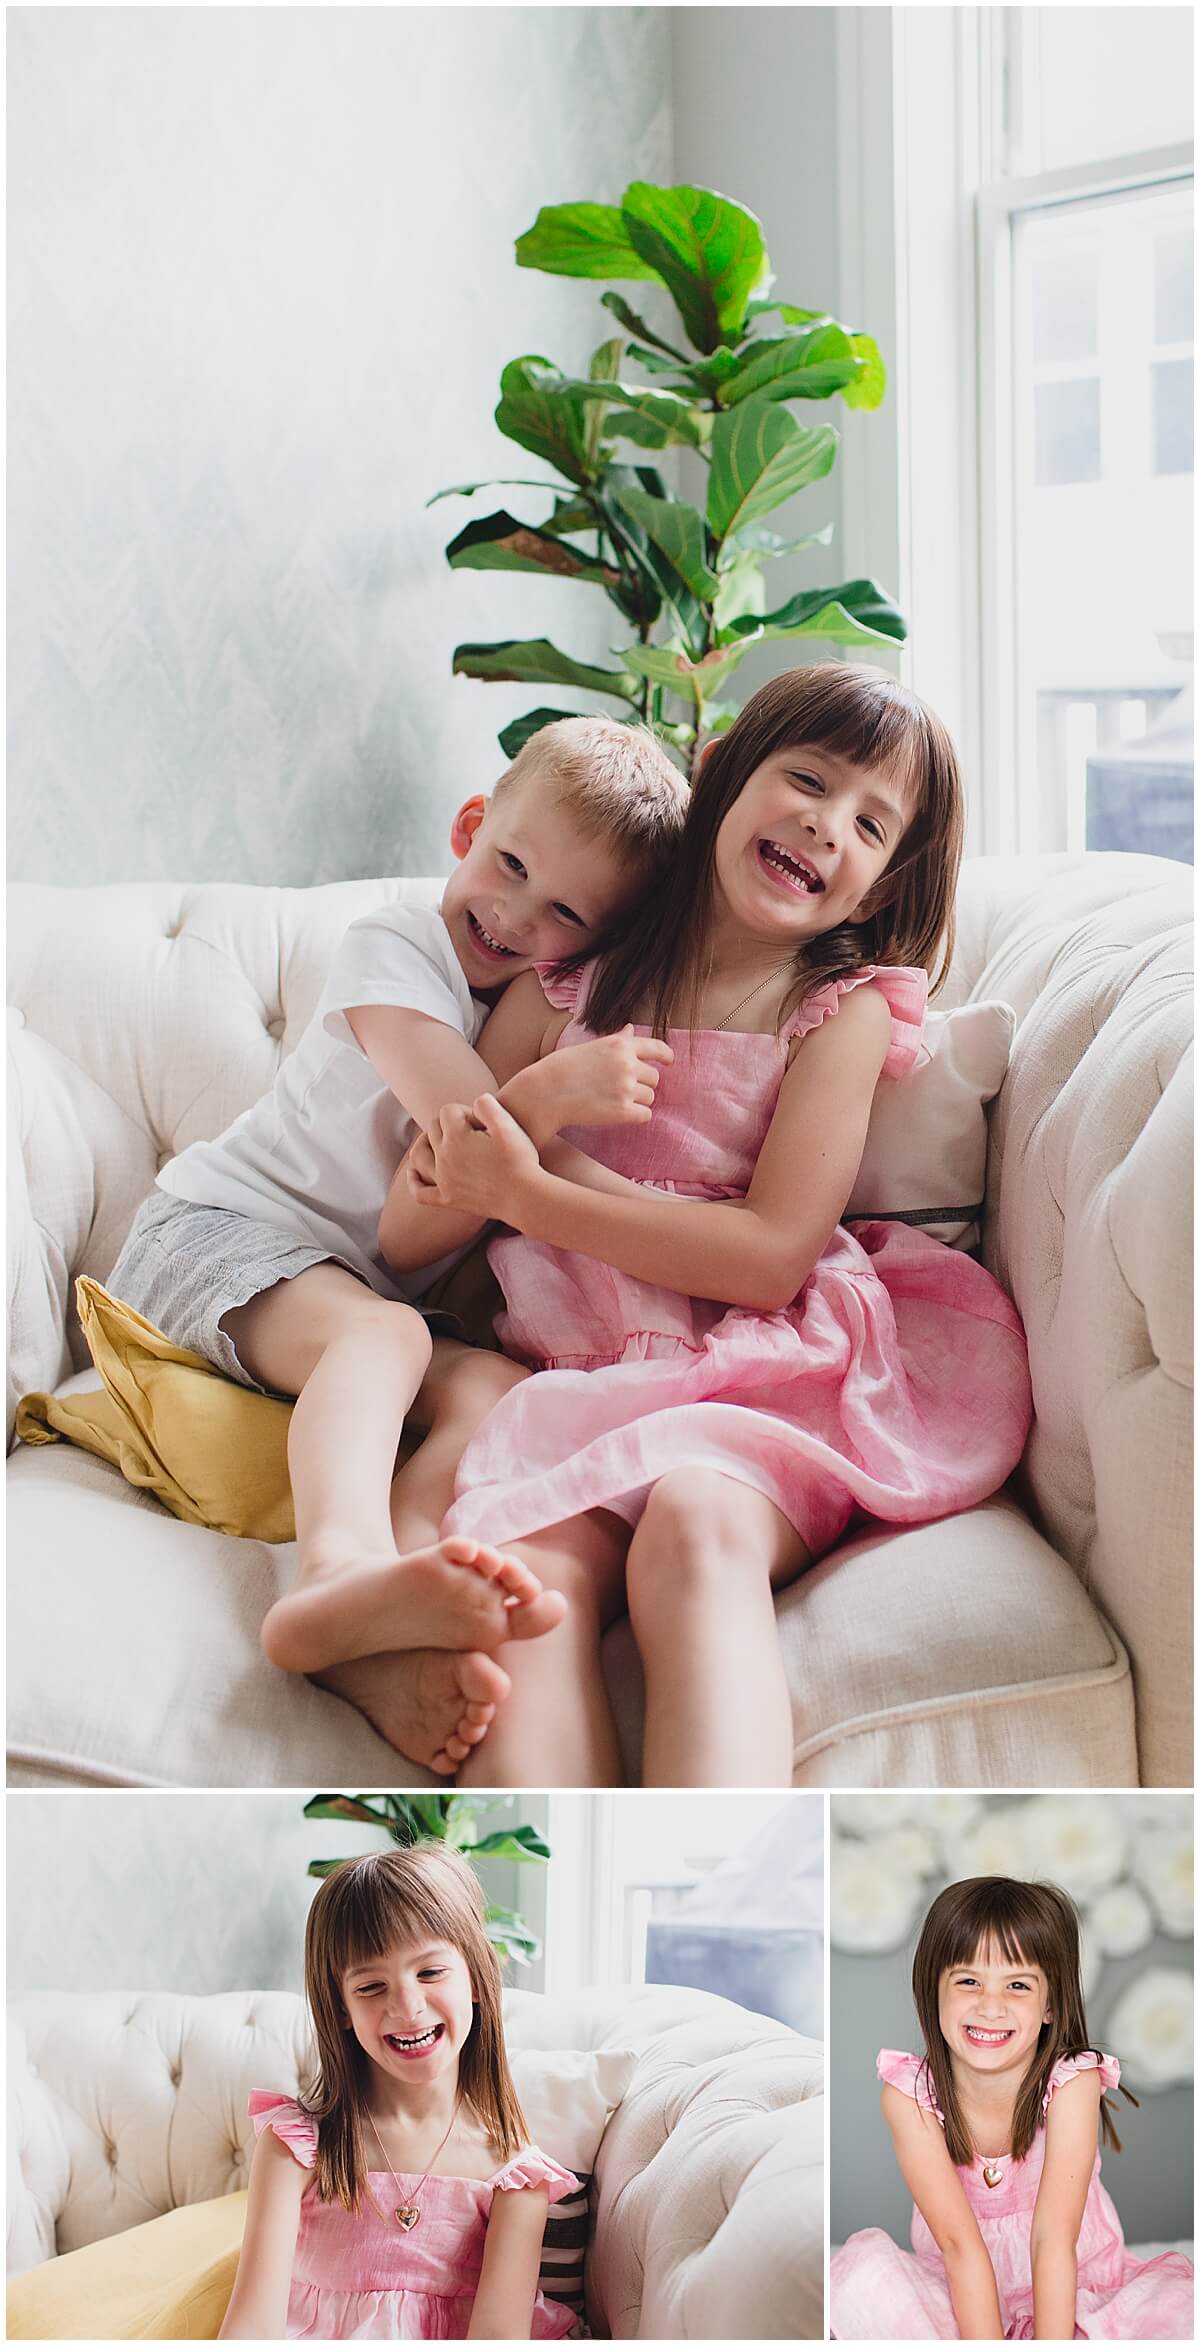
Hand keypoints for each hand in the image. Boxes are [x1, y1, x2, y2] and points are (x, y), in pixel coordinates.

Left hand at [408, 1095, 539, 1222]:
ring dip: (423, 1144)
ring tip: (434, 1141)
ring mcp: (443, 1180)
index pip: (448, 1111)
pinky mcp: (448, 1199)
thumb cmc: (520, 1160)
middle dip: (448, 1124)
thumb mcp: (508, 1124)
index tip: (481, 1121)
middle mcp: (444, 1157)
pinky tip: (414, 1174)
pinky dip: (415, 1181)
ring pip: (419, 1156)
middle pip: (433, 1129)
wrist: (525, 1197)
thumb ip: (487, 1104)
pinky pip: (421, 1192)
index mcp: (456, 1137)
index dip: (465, 1111)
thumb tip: (474, 1102)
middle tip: (471, 1131)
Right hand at [506, 1026, 672, 1143]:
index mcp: (620, 1045)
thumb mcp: (592, 1047)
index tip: (669, 1061)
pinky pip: (645, 1115)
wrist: (546, 1092)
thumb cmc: (564, 1068)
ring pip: (650, 1098)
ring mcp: (626, 1088)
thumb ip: (617, 1040)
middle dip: (642, 1084)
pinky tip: (615, 1113)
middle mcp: (627, 1064)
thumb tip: (632, 1028)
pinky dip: (634, 1116)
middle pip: (654, 1078)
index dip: (666, 1055)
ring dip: (637, 1101)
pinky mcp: (623, 1111)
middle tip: (618, 1089)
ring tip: (611, 1100)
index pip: (656, 1048)